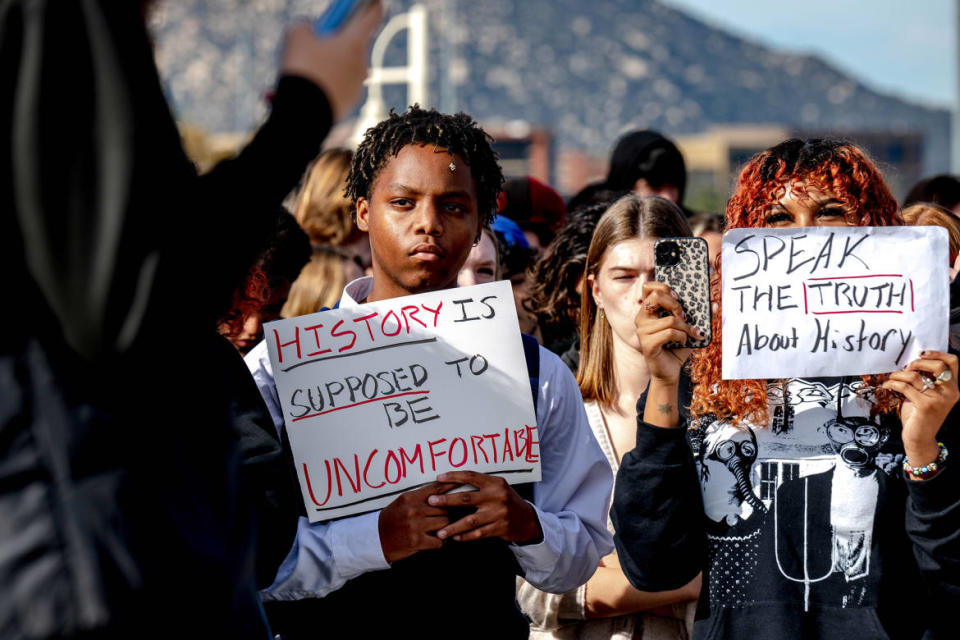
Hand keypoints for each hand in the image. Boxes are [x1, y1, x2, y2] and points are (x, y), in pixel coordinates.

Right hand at [280, 2, 383, 120]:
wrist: (304, 116)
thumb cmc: (302, 70)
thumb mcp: (295, 35)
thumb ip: (305, 25)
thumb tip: (310, 30)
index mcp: (355, 43)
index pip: (372, 15)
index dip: (371, 4)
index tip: (372, 1)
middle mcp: (362, 64)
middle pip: (354, 43)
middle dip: (338, 40)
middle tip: (319, 39)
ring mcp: (358, 86)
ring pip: (345, 67)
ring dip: (331, 64)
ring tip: (307, 69)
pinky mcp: (350, 104)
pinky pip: (340, 86)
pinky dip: (327, 84)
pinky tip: (309, 87)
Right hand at [378, 481, 455, 562]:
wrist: (376, 538)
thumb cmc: (392, 519)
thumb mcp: (403, 503)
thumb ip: (420, 497)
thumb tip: (441, 492)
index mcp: (410, 498)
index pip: (436, 489)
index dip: (452, 485)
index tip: (464, 482)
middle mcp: (414, 510)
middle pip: (444, 507)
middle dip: (448, 512)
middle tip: (450, 515)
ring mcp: (415, 525)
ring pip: (444, 523)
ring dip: (444, 528)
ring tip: (439, 529)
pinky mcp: (417, 541)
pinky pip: (439, 541)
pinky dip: (439, 542)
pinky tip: (434, 541)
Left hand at [427, 471, 542, 543]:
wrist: (527, 519)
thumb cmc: (506, 501)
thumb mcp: (498, 488)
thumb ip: (481, 485)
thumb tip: (453, 482)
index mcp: (495, 483)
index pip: (471, 476)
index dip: (454, 477)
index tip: (438, 478)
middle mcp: (497, 496)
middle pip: (467, 498)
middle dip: (447, 500)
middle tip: (431, 502)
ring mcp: (499, 513)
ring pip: (471, 520)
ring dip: (453, 526)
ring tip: (440, 531)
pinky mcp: (500, 528)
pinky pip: (479, 533)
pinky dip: (466, 536)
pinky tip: (456, 538)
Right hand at [634, 282, 700, 384]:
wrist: (670, 372)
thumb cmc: (676, 348)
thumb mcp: (688, 328)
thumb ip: (699, 316)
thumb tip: (714, 304)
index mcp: (648, 311)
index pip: (648, 287)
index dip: (663, 287)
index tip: (677, 297)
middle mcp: (641, 318)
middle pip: (656, 297)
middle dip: (676, 305)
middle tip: (684, 316)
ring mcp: (642, 331)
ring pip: (670, 320)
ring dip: (685, 328)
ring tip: (689, 335)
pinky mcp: (647, 344)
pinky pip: (670, 333)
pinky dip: (682, 337)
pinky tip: (683, 342)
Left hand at [881, 350, 958, 466]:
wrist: (919, 438)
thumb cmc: (920, 414)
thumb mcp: (927, 394)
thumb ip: (926, 379)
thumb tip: (911, 361)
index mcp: (953, 388)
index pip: (953, 362)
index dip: (937, 354)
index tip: (921, 353)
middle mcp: (950, 393)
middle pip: (938, 366)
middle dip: (918, 362)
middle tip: (905, 368)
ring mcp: (939, 400)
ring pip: (916, 376)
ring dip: (899, 374)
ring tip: (892, 377)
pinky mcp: (926, 406)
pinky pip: (905, 387)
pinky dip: (893, 383)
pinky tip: (887, 385)